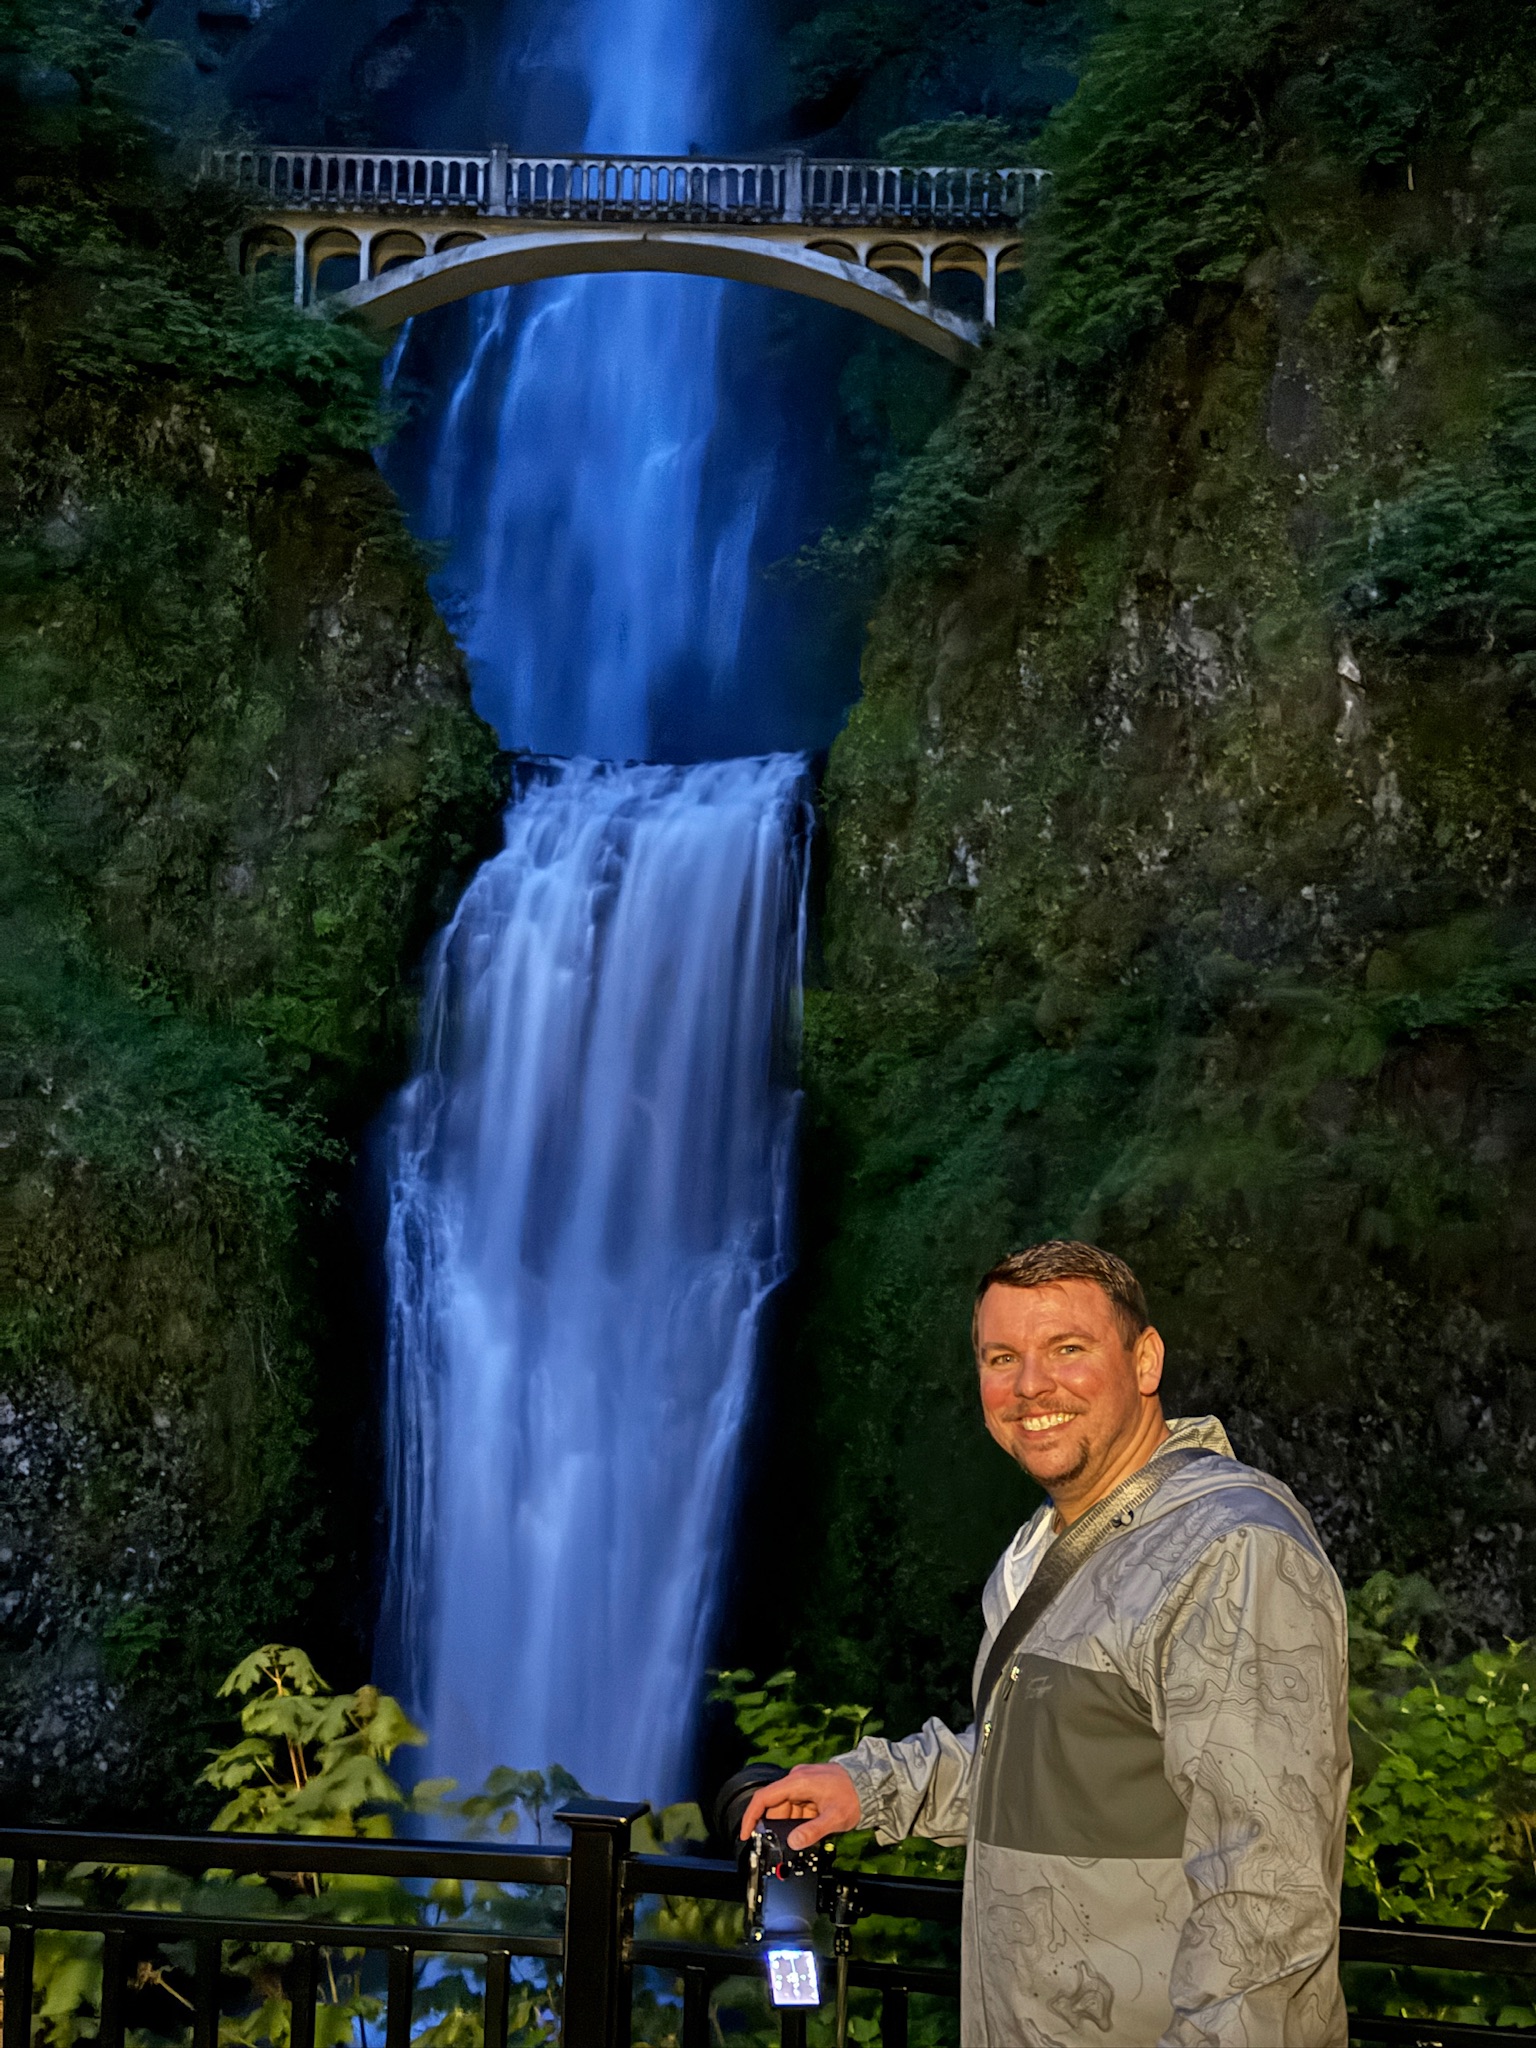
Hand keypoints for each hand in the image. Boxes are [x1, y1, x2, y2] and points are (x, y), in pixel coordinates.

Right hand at [737, 1762, 861, 1849]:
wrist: (872, 1781)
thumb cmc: (854, 1796)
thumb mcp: (834, 1818)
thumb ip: (812, 1831)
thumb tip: (793, 1842)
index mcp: (798, 1782)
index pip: (764, 1798)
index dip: (751, 1816)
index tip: (746, 1834)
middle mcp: (798, 1779)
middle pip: (776, 1805)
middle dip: (778, 1826)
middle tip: (785, 1843)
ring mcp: (804, 1782)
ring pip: (788, 1807)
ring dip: (793, 1823)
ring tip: (807, 1834)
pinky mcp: (811, 1787)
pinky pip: (798, 1805)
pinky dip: (801, 1818)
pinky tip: (812, 1827)